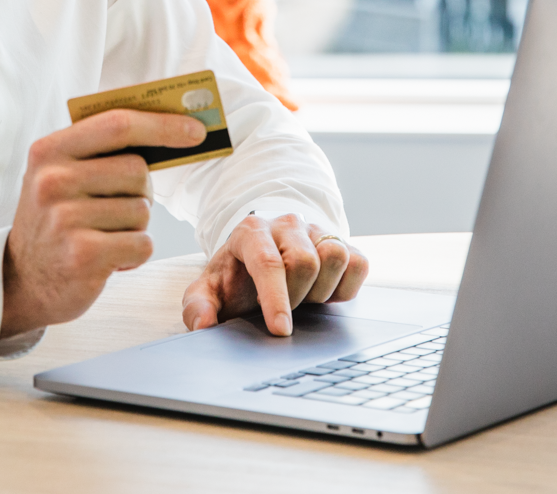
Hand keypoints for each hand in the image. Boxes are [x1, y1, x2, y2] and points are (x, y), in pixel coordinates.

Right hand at [0, 109, 206, 336]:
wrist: (22, 281)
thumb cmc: (57, 220)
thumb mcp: (62, 175)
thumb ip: (103, 149)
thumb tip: (176, 128)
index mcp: (49, 151)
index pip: (118, 125)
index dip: (162, 125)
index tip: (196, 130)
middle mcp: (52, 181)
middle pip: (137, 170)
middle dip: (141, 192)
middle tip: (114, 210)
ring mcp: (64, 218)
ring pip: (142, 210)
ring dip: (134, 227)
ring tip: (102, 236)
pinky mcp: (82, 255)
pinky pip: (142, 243)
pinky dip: (134, 253)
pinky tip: (108, 258)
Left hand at [181, 213, 369, 336]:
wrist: (260, 259)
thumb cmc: (235, 278)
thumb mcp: (209, 290)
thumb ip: (197, 306)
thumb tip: (203, 324)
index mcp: (251, 232)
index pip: (268, 262)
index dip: (276, 299)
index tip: (280, 330)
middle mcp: (286, 225)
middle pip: (305, 261)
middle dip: (296, 297)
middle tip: (285, 309)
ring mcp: (317, 231)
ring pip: (335, 256)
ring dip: (322, 290)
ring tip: (304, 300)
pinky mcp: (342, 242)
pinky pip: (358, 264)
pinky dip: (346, 287)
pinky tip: (324, 295)